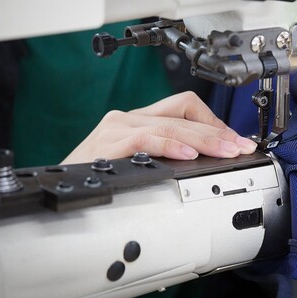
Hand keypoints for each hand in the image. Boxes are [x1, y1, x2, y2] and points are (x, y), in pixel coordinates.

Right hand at [62, 91, 257, 163]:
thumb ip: (166, 155)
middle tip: (240, 147)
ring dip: (205, 139)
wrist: (55, 189)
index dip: (214, 123)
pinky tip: (189, 156)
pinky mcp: (109, 142)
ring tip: (225, 151)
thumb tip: (207, 160)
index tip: (235, 141)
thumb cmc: (96, 178)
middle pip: (184, 114)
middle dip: (218, 132)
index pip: (184, 108)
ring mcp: (117, 127)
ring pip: (171, 125)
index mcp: (138, 120)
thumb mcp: (138, 162)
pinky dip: (171, 146)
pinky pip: (147, 138)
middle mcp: (128, 118)